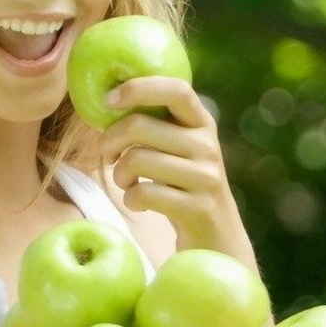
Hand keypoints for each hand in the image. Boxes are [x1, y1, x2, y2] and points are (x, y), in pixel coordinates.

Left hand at [100, 76, 245, 255]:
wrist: (217, 239)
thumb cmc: (182, 187)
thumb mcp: (177, 150)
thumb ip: (156, 125)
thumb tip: (108, 98)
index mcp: (202, 123)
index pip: (176, 89)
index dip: (139, 88)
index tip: (108, 99)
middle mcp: (208, 145)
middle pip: (139, 125)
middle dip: (109, 140)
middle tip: (109, 154)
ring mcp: (206, 177)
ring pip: (137, 159)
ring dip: (119, 174)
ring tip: (127, 183)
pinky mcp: (198, 207)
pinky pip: (143, 193)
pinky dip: (131, 199)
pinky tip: (138, 203)